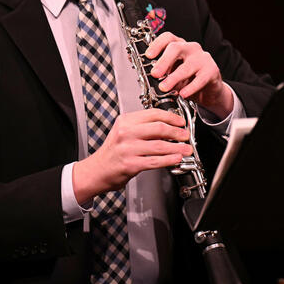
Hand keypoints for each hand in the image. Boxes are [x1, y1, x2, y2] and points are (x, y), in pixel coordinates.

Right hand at [72, 108, 191, 204]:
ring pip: (160, 145)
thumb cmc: (112, 152)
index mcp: (125, 121)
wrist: (97, 170)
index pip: (153, 114)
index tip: (180, 122)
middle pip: (159, 128)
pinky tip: (176, 159)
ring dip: (177, 148)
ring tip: (186, 149)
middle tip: (185, 135)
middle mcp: (126, 133)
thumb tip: (167, 127)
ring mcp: (128, 149)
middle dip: (177, 132)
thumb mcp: (123, 132)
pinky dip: (169, 160)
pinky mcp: (131, 164)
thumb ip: (142, 127)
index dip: (171, 117)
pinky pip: (155, 161)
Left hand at [145, 31, 233, 118]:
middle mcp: (191, 48)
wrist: (209, 91)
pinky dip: (190, 87)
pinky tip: (183, 94)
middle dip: (163, 61)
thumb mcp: (171, 73)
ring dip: (173, 78)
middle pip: (176, 48)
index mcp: (179, 45)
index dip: (156, 44)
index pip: (168, 38)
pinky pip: (200, 79)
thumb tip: (142, 69)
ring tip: (164, 87)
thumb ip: (160, 70)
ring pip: (187, 66)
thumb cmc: (188, 79)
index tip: (148, 56)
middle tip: (155, 74)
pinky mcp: (212, 70)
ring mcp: (203, 58)